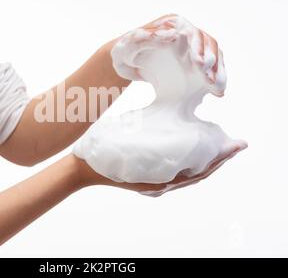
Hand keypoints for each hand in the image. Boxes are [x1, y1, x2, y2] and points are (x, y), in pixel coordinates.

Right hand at [76, 139, 245, 196]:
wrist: (85, 167)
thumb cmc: (104, 155)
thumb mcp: (130, 147)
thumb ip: (154, 145)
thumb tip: (184, 138)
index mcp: (159, 182)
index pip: (198, 172)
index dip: (219, 159)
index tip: (237, 146)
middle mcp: (160, 185)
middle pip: (198, 173)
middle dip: (219, 159)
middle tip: (237, 144)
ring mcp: (154, 181)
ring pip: (189, 173)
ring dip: (207, 160)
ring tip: (221, 145)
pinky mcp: (149, 175)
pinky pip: (176, 170)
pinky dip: (190, 160)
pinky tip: (194, 149)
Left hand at [107, 14, 225, 94]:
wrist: (125, 62)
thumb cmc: (125, 49)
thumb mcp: (130, 43)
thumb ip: (148, 37)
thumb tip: (175, 35)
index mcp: (173, 24)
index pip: (192, 33)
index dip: (199, 48)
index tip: (201, 64)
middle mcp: (186, 35)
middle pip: (207, 45)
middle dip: (212, 62)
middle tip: (212, 80)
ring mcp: (191, 49)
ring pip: (212, 57)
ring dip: (217, 72)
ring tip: (219, 89)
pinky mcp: (192, 64)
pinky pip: (207, 70)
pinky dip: (214, 80)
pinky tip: (218, 92)